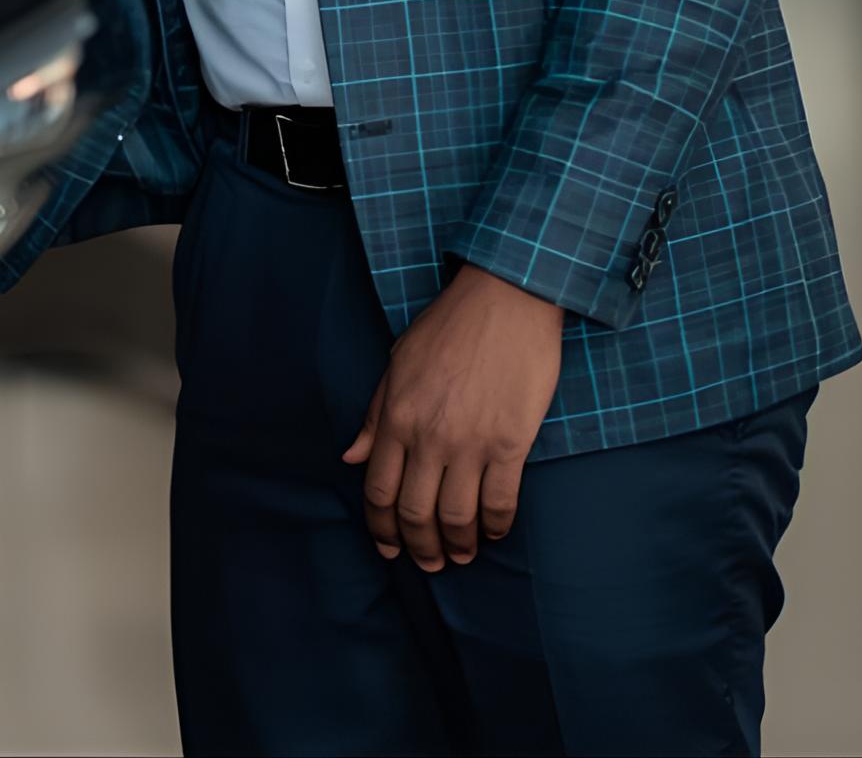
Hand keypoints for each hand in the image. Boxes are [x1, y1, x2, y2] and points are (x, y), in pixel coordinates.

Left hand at [341, 263, 563, 572]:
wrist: (503, 299)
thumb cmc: (448, 326)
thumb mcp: (398, 362)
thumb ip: (375, 414)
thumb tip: (351, 457)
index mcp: (396, 416)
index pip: (379, 490)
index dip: (381, 528)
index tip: (388, 549)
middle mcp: (428, 437)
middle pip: (415, 514)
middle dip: (419, 548)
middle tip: (429, 562)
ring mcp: (470, 443)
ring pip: (456, 518)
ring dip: (457, 547)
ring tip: (461, 555)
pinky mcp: (510, 444)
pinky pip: (499, 504)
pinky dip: (495, 528)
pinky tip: (493, 533)